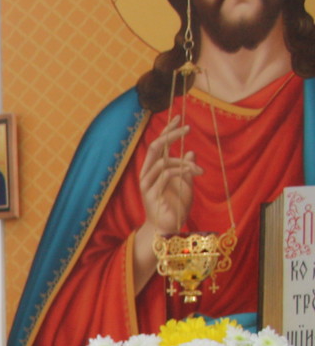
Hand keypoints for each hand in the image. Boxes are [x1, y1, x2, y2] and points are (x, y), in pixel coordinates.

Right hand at [132, 118, 202, 290]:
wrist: (168, 228)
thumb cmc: (176, 207)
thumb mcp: (185, 184)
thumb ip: (186, 169)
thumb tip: (190, 152)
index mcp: (154, 170)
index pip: (158, 145)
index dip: (167, 130)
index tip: (178, 117)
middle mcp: (147, 174)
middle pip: (155, 147)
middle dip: (170, 135)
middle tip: (187, 128)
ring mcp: (147, 184)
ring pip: (163, 161)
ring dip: (184, 162)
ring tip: (199, 170)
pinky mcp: (150, 194)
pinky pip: (165, 175)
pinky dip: (179, 172)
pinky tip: (191, 174)